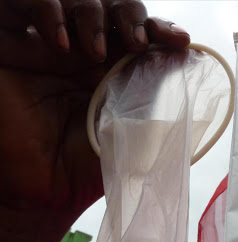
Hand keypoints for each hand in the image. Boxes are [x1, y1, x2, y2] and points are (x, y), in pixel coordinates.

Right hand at [0, 0, 189, 217]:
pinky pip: (20, 3)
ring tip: (95, 51)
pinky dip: (46, 9)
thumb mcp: (131, 135)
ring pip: (75, 0)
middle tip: (138, 42)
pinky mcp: (8, 44)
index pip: (141, 35)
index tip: (179, 42)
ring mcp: (45, 46)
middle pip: (112, 8)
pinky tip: (59, 42)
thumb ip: (156, 104)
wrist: (38, 195)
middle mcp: (81, 54)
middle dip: (131, 17)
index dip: (161, 31)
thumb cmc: (84, 169)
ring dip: (93, 14)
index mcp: (113, 73)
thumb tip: (188, 70)